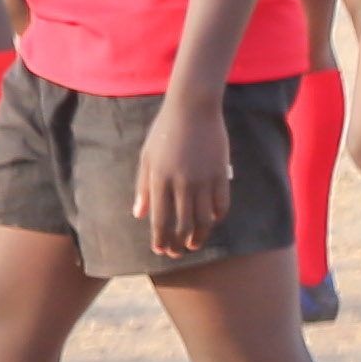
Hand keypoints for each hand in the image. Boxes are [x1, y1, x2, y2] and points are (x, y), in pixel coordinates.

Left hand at [133, 89, 234, 260]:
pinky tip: (210, 222)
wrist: (192, 108)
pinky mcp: (221, 174)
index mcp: (160, 179)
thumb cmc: (164, 132)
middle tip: (176, 253)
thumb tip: (138, 214)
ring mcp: (204, 179)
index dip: (160, 238)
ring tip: (193, 245)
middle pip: (183, 224)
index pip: (160, 219)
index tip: (159, 250)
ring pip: (204, 219)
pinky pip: (221, 204)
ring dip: (199, 236)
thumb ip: (143, 187)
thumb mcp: (147, 157)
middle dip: (178, 243)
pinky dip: (216, 217)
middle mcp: (182, 182)